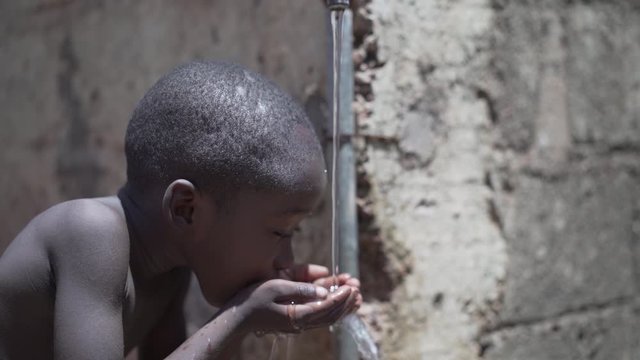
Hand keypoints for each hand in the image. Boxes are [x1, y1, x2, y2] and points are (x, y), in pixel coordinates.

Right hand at [232, 278, 357, 333]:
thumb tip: (323, 292)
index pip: (325, 307)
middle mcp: (301, 323)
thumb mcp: (275, 287)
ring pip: (327, 317)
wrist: (238, 317)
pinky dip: (333, 308)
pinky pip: (320, 316)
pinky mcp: (296, 321)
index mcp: (297, 315)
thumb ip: (300, 289)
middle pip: (330, 314)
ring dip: (342, 305)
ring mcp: (299, 323)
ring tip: (356, 294)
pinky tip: (340, 301)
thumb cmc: (253, 299)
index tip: (351, 286)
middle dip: (346, 301)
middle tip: (358, 287)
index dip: (340, 296)